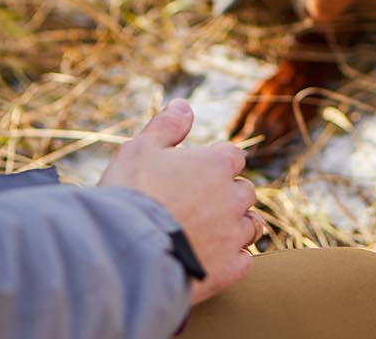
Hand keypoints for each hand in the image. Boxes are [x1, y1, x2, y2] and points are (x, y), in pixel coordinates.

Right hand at [99, 99, 259, 304]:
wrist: (124, 252)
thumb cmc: (130, 196)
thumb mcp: (140, 149)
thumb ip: (166, 126)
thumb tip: (184, 105)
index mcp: (216, 164)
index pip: (233, 156)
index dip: (217, 163)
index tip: (200, 172)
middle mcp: (232, 197)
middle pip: (245, 191)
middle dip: (229, 194)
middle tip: (203, 203)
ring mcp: (232, 236)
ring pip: (251, 226)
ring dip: (238, 225)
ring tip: (216, 231)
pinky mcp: (227, 270)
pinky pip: (245, 262)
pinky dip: (235, 260)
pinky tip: (217, 260)